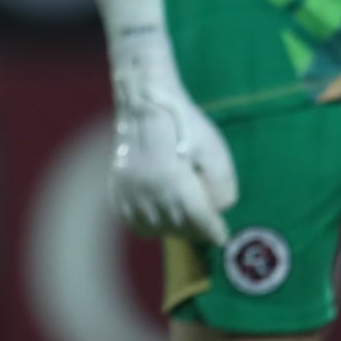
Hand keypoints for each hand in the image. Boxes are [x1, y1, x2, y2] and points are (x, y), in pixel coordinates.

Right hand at [109, 48, 236, 242]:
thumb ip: (222, 186)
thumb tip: (215, 210)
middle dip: (195, 230)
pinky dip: (149, 224)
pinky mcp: (117, 188)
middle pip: (178, 226)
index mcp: (174, 183)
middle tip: (206, 227)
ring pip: (155, 227)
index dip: (213, 231)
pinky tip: (160, 216)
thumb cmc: (185, 124)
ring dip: (173, 228)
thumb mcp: (215, 150)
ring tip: (185, 221)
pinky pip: (133, 220)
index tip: (221, 236)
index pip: (198, 221)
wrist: (146, 103)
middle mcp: (149, 192)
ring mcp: (130, 192)